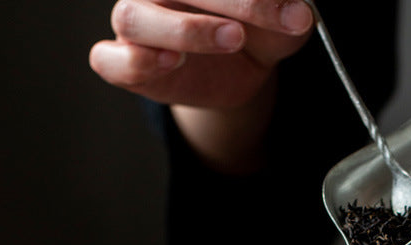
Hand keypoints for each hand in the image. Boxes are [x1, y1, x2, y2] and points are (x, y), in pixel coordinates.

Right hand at [89, 0, 313, 108]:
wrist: (239, 71)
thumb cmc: (255, 32)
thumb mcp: (281, 23)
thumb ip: (288, 11)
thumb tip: (302, 11)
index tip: (293, 12)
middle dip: (227, 3)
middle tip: (257, 25)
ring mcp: (135, 22)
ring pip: (132, 18)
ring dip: (182, 30)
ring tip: (229, 39)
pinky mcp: (124, 63)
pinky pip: (108, 61)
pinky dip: (132, 62)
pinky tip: (170, 62)